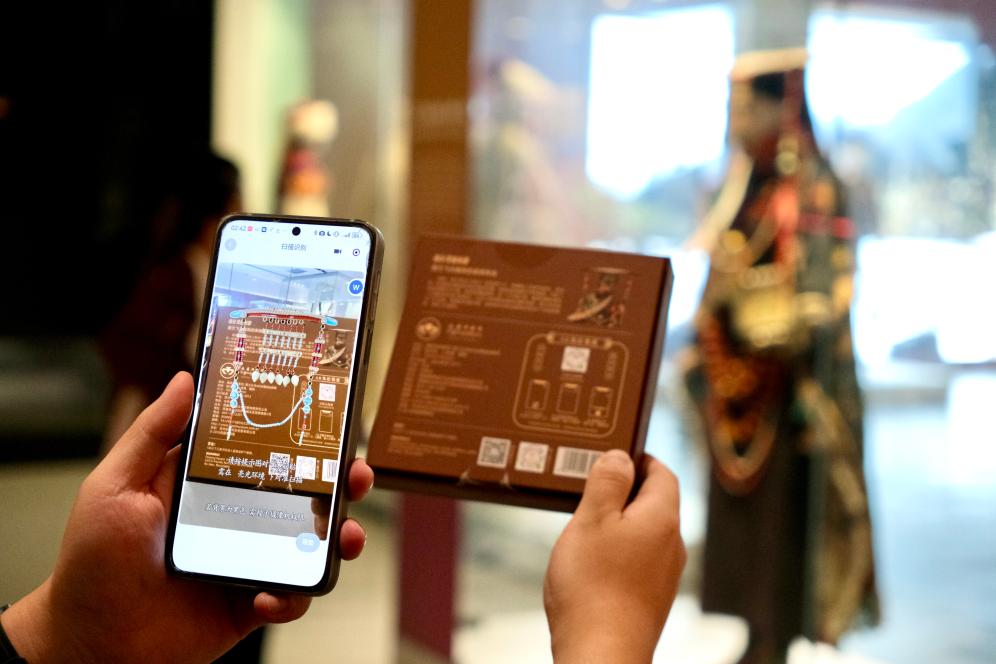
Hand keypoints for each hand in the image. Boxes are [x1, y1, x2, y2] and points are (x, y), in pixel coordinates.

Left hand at [1, 372, 374, 662]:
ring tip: (345, 536)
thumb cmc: (92, 566)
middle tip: (355, 476)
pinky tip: (270, 595)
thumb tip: (183, 380)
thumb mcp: (113, 487)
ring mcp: (247, 562)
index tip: (330, 421)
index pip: (265, 450)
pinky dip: (291, 596)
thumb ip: (151, 434)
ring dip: (337, 537)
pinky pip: (290, 596)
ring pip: (310, 544)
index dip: (302, 436)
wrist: (90, 646)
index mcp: (208, 485)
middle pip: (303, 493)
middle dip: (340, 482)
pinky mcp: (250, 604)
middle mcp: (235, 519)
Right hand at [543, 450, 684, 662]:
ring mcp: (664, 574)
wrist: (601, 653)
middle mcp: (671, 545)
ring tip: (585, 525)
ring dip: (619, 522)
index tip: (614, 455)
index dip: (639, 458)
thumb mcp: (591, 520)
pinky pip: (639, 559)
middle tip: (590, 487)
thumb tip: (621, 457)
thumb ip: (606, 482)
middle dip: (624, 491)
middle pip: (655, 502)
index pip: (662, 472)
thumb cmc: (593, 588)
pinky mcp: (651, 597)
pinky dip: (619, 550)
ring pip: (645, 532)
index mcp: (662, 518)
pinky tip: (592, 562)